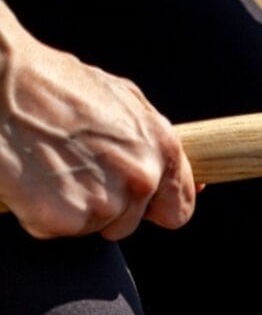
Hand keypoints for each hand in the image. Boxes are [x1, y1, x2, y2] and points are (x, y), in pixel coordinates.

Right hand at [0, 6, 194, 239]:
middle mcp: (141, 178)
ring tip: (49, 167)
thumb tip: (168, 170)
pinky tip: (30, 178)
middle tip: (72, 170)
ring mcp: (106, 202)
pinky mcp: (66, 218)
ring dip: (72, 208)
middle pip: (130, 223)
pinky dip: (40, 213)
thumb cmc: (52, 84)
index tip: (134, 203)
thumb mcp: (120, 100)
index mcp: (162, 147)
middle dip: (105, 206)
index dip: (153, 208)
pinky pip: (56, 230)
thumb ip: (149, 141)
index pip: (177, 209)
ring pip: (94, 227)